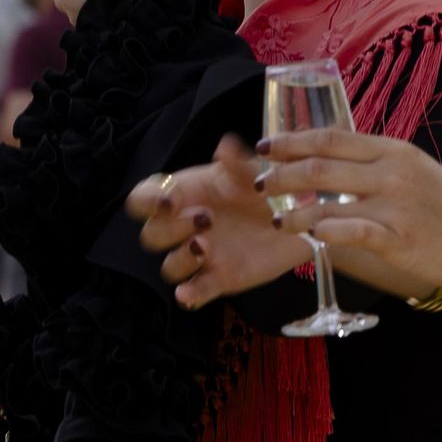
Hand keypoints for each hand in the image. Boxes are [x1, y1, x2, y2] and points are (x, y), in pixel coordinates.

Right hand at [127, 135, 311, 309]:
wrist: (297, 215)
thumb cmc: (263, 187)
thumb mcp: (252, 171)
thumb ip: (237, 162)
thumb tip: (225, 147)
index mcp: (182, 194)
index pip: (143, 199)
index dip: (148, 201)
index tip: (169, 200)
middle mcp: (183, 227)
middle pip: (152, 235)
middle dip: (170, 228)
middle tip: (204, 218)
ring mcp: (200, 256)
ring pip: (170, 266)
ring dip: (181, 259)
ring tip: (205, 246)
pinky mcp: (219, 279)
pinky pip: (196, 292)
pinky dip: (189, 295)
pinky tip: (188, 293)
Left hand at [255, 129, 441, 296]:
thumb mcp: (418, 173)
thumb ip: (379, 167)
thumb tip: (337, 166)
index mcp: (393, 150)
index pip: (330, 137)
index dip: (291, 140)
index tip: (264, 145)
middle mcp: (391, 171)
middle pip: (319, 165)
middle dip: (280, 173)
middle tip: (256, 182)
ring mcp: (395, 204)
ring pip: (325, 200)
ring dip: (292, 210)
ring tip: (276, 218)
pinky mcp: (399, 238)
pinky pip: (349, 232)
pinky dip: (323, 233)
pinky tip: (309, 239)